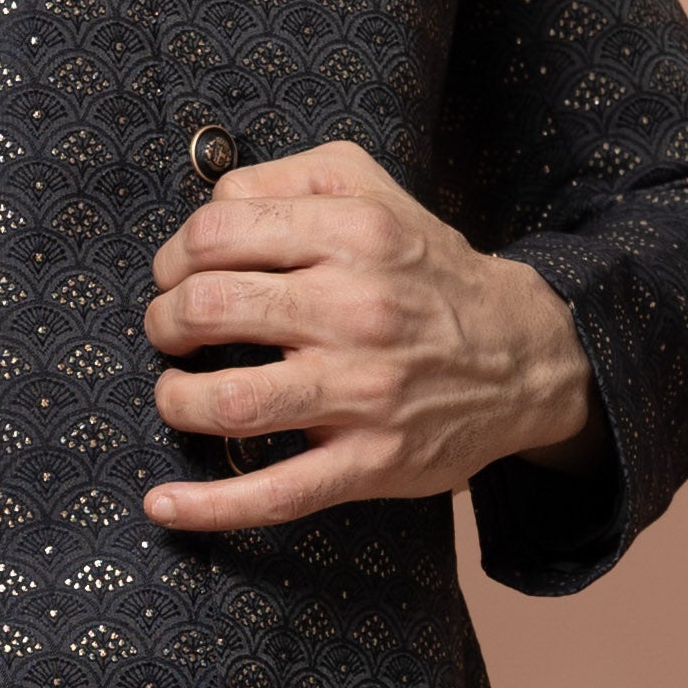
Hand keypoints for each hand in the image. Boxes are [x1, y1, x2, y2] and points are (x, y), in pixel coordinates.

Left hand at [142, 139, 592, 535]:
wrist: (523, 354)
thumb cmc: (425, 273)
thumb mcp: (373, 191)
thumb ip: (288, 179)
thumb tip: (208, 205)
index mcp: (354, 234)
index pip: (216, 234)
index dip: (175, 258)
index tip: (177, 278)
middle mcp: (358, 309)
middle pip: (209, 309)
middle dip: (166, 324)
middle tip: (171, 334)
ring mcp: (365, 391)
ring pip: (230, 401)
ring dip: (176, 400)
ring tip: (176, 396)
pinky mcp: (371, 461)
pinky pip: (276, 492)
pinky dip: (208, 507)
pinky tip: (164, 505)